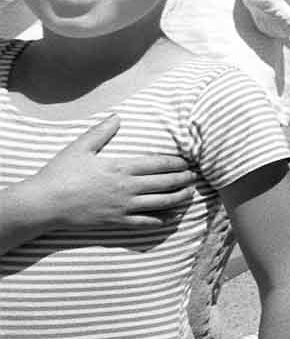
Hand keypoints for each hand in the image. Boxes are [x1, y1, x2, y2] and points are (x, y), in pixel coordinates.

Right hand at [30, 115, 197, 227]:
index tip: (187, 163)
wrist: (44, 204)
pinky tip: (172, 217)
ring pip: (161, 203)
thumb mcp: (79, 148)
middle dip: (183, 180)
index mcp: (121, 167)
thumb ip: (101, 132)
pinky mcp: (118, 222)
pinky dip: (163, 219)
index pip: (159, 164)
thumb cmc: (59, 174)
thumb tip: (117, 116)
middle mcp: (128, 187)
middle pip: (165, 183)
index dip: (177, 163)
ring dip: (179, 198)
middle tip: (195, 177)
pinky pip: (146, 222)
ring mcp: (124, 206)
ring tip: (190, 194)